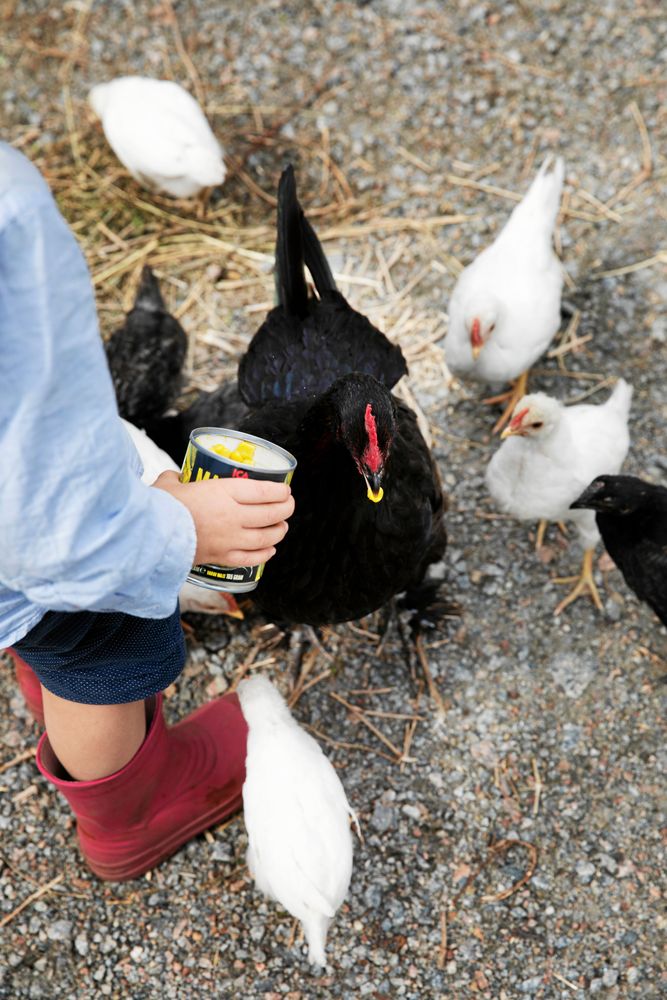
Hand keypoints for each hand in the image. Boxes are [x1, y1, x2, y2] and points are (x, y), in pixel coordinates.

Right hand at [152, 471, 294, 566]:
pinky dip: (265, 554)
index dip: (280, 491)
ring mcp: (231, 539)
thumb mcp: (168, 484)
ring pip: (267, 536)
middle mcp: (233, 516)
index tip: (285, 490)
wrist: (150, 536)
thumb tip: (173, 478)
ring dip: (279, 531)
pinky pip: (253, 558)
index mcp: (224, 492)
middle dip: (285, 509)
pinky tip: (270, 550)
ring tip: (282, 527)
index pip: (264, 491)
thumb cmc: (159, 507)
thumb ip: (175, 479)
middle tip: (288, 507)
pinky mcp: (223, 558)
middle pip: (271, 513)